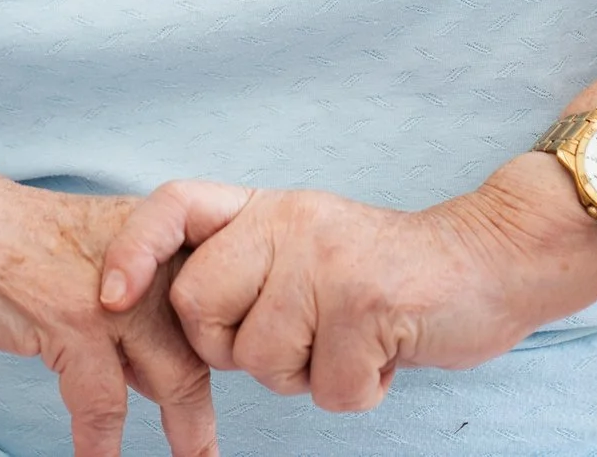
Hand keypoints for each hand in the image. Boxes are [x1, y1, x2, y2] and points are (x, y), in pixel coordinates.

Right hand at [0, 127, 215, 456]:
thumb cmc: (9, 242)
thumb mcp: (89, 260)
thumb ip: (130, 308)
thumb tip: (156, 376)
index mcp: (156, 240)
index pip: (210, 299)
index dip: (219, 350)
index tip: (217, 391)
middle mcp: (149, 261)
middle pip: (200, 343)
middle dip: (205, 406)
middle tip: (209, 450)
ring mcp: (116, 292)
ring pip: (173, 375)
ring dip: (184, 431)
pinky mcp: (75, 322)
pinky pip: (103, 401)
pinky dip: (101, 443)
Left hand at [98, 156, 596, 413]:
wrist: (489, 262)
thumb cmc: (390, 274)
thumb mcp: (308, 249)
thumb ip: (250, 268)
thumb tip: (177, 315)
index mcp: (269, 207)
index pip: (174, 206)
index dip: (132, 249)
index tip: (107, 296)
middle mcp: (290, 221)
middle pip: (201, 310)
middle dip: (238, 349)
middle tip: (299, 339)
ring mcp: (326, 259)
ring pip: (262, 361)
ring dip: (309, 375)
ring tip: (353, 340)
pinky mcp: (366, 301)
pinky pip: (326, 388)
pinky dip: (359, 390)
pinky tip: (385, 352)